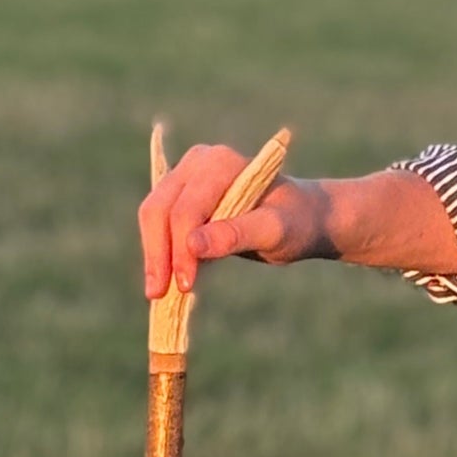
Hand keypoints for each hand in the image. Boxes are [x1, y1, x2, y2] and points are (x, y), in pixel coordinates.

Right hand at [138, 142, 331, 298]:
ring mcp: (187, 176)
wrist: (302, 218)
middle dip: (159, 253)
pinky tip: (165, 279)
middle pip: (160, 209)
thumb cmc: (295, 221)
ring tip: (159, 292)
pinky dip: (160, 250)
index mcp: (222, 163)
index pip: (187, 209)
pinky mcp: (182, 195)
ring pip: (153, 216)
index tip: (186, 284)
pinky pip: (159, 223)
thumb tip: (192, 245)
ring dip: (154, 254)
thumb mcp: (275, 231)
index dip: (180, 248)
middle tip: (160, 295)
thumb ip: (237, 234)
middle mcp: (198, 162)